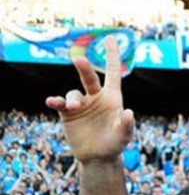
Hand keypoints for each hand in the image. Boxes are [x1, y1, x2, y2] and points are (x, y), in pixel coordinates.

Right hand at [45, 37, 134, 162]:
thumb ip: (126, 125)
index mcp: (112, 97)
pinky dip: (56, 101)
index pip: (112, 72)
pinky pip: (60, 102)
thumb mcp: (124, 135)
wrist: (98, 157)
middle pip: (89, 78)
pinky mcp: (67, 113)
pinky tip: (53, 102)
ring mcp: (81, 103)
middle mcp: (95, 96)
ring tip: (75, 107)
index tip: (109, 37)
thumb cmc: (115, 143)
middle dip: (84, 68)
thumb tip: (129, 113)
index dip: (112, 55)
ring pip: (74, 93)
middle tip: (80, 61)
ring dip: (73, 99)